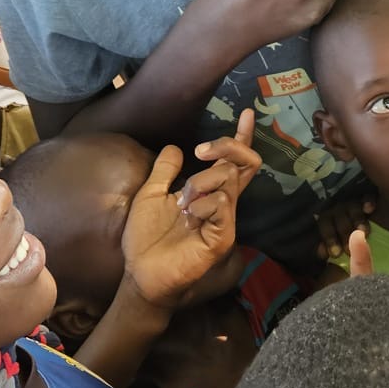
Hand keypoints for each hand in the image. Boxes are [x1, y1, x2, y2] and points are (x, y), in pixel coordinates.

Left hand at [122, 112, 261, 305]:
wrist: (140, 274)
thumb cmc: (146, 239)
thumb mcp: (150, 195)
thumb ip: (164, 171)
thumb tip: (176, 147)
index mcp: (208, 193)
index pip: (234, 162)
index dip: (243, 138)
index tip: (248, 113)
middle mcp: (222, 204)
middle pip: (243, 162)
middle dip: (227, 145)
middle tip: (201, 150)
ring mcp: (225, 220)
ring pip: (228, 179)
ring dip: (200, 182)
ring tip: (182, 204)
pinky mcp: (223, 237)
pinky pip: (222, 204)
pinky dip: (203, 203)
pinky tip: (189, 217)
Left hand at [315, 193, 376, 261]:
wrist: (370, 228)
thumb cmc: (349, 241)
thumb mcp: (338, 245)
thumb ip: (331, 248)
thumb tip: (321, 253)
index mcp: (328, 218)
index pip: (325, 225)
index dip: (330, 239)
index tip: (336, 254)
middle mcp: (339, 208)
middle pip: (339, 217)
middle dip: (344, 233)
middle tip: (350, 250)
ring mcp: (354, 201)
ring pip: (353, 207)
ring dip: (357, 219)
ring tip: (364, 232)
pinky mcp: (369, 195)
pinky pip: (367, 195)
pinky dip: (368, 201)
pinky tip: (369, 209)